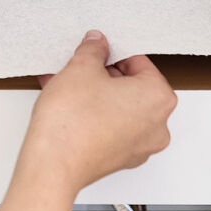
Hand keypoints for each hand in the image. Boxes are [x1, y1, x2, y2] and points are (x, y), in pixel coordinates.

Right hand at [20, 31, 176, 194]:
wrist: (52, 165)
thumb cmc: (73, 122)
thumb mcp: (82, 67)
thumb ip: (93, 49)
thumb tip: (97, 44)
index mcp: (158, 98)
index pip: (140, 63)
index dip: (114, 53)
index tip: (98, 52)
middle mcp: (157, 126)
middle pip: (131, 87)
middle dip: (104, 75)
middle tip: (81, 67)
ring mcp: (138, 147)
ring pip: (119, 108)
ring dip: (94, 93)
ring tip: (66, 83)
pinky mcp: (118, 159)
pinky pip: (110, 127)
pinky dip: (92, 114)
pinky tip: (66, 104)